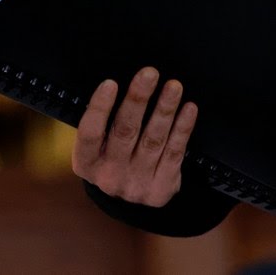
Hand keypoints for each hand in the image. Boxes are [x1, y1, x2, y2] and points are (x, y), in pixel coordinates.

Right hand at [72, 68, 197, 206]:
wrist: (130, 201)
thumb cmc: (112, 159)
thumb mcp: (96, 149)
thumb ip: (103, 123)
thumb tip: (117, 83)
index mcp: (87, 163)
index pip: (90, 134)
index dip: (99, 108)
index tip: (110, 83)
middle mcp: (110, 175)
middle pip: (125, 132)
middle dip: (138, 100)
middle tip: (149, 73)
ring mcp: (137, 183)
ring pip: (153, 140)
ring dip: (164, 110)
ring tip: (174, 87)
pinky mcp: (161, 187)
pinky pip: (174, 152)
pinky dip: (182, 129)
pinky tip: (188, 109)